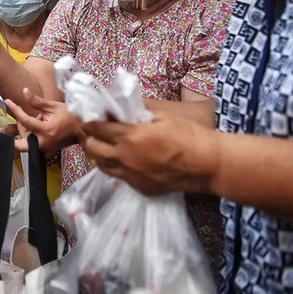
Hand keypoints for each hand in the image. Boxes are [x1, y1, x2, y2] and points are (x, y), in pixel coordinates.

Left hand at [4, 88, 79, 157]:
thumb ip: (37, 101)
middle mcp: (44, 143)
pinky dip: (27, 139)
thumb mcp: (53, 106)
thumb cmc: (70, 115)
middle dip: (9, 140)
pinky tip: (22, 132)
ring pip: (25, 147)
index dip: (15, 110)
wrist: (83, 129)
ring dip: (17, 138)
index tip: (8, 101)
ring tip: (6, 131)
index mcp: (46, 130)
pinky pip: (32, 146)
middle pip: (20, 146)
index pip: (25, 121)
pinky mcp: (47, 150)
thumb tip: (24, 91)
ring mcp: (45, 149)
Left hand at [80, 112, 219, 194]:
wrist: (207, 165)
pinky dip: (111, 166)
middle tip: (90, 129)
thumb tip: (122, 106)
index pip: (96, 128)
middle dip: (88, 137)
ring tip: (99, 143)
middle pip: (92, 148)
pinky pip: (116, 176)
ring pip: (101, 165)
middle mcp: (125, 157)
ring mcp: (130, 175)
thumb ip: (138, 112)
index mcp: (130, 136)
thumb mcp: (162, 116)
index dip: (87, 121)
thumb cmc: (188, 135)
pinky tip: (117, 158)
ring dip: (96, 153)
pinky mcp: (139, 187)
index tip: (85, 115)